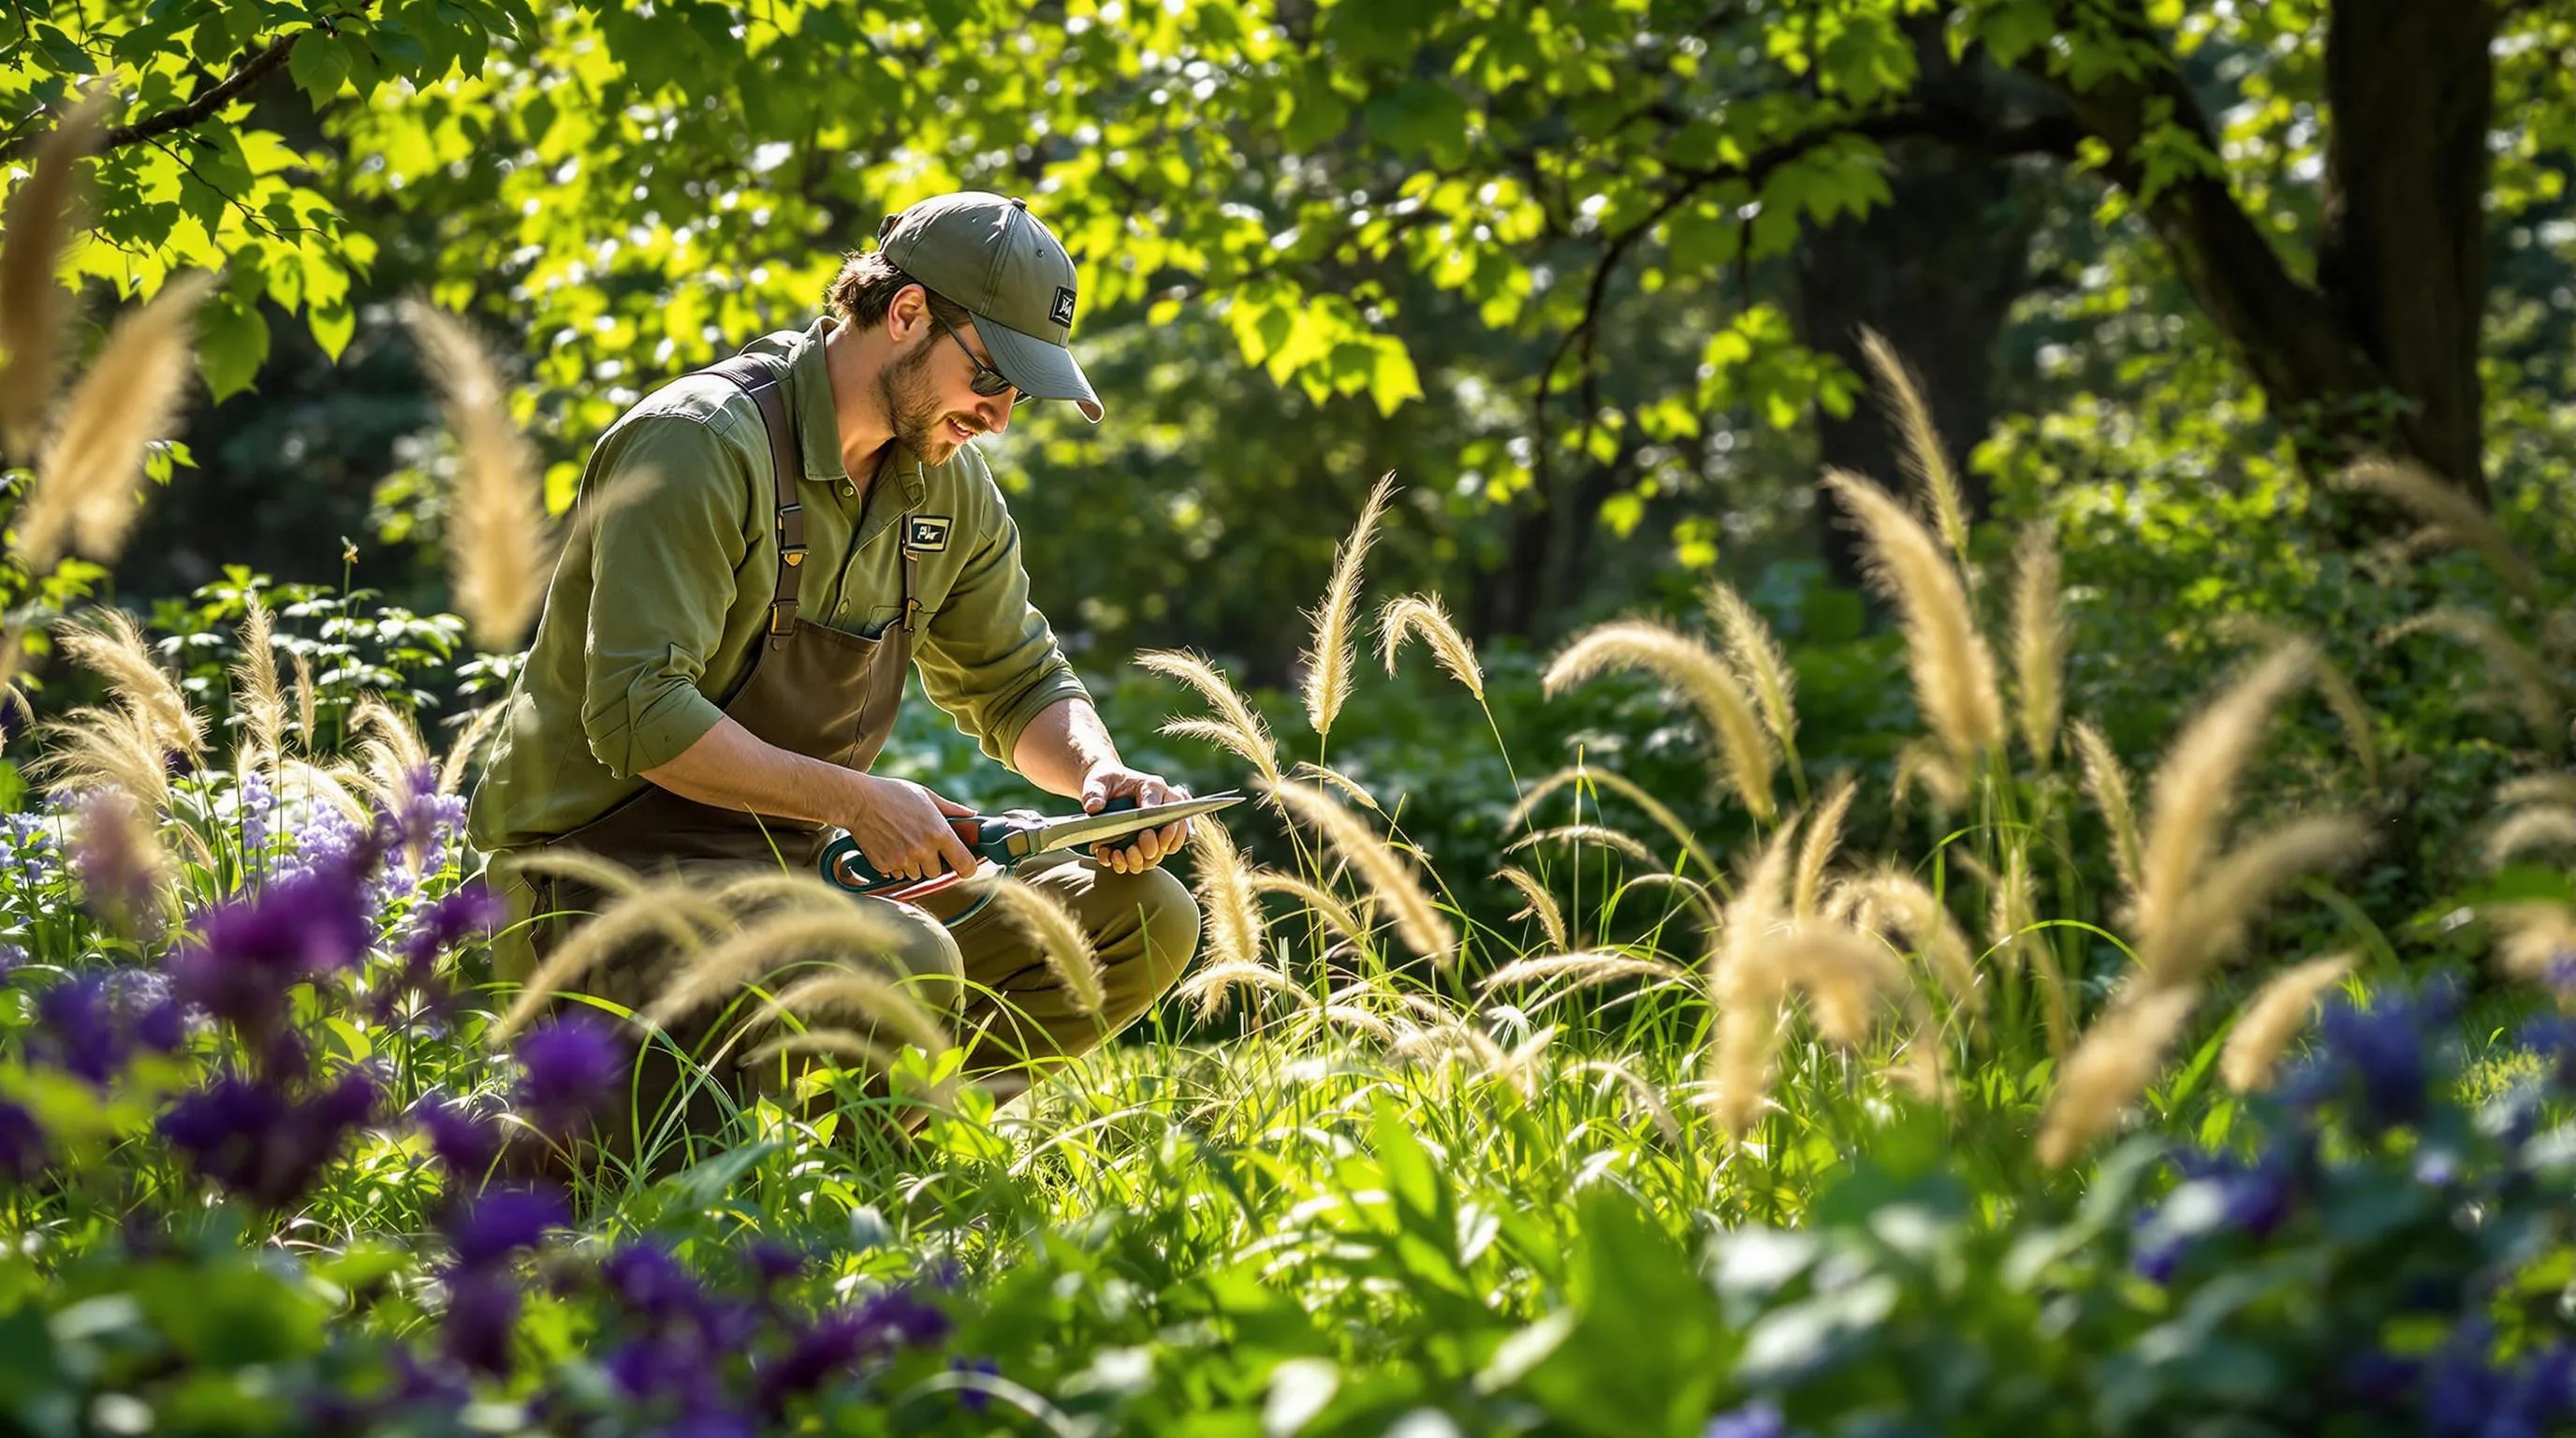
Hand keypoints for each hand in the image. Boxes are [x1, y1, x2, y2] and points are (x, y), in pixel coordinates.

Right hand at [843, 774, 979, 881]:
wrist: (858, 801)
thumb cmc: (893, 794)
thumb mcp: (926, 796)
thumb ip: (952, 809)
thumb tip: (972, 816)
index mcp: (939, 833)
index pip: (965, 865)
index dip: (967, 868)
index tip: (963, 867)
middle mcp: (923, 850)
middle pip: (937, 873)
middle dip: (932, 862)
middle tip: (921, 844)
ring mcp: (903, 860)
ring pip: (917, 875)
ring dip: (913, 865)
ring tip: (902, 842)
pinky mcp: (885, 866)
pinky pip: (897, 875)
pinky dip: (895, 866)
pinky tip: (889, 846)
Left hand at [1079, 765, 1190, 874]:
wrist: (1102, 789)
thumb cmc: (1104, 781)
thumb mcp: (1096, 782)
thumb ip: (1094, 792)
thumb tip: (1093, 807)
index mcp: (1154, 788)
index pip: (1169, 807)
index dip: (1162, 824)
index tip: (1147, 833)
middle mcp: (1162, 809)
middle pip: (1171, 834)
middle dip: (1153, 846)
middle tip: (1133, 849)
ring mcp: (1156, 828)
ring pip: (1161, 851)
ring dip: (1141, 859)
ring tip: (1119, 855)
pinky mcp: (1146, 843)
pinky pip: (1146, 859)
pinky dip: (1130, 863)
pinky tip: (1112, 857)